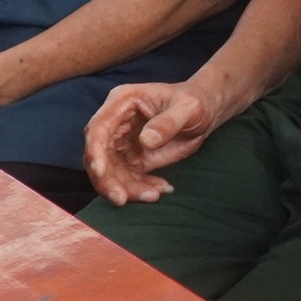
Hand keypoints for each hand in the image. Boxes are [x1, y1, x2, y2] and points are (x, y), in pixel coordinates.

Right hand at [85, 81, 217, 205]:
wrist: (205, 113)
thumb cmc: (195, 101)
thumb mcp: (188, 108)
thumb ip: (168, 122)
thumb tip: (145, 140)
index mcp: (123, 101)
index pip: (98, 127)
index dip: (95, 150)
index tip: (100, 172)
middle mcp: (116, 123)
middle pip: (98, 155)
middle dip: (107, 180)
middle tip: (121, 199)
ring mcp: (122, 143)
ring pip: (110, 172)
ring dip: (126, 189)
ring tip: (152, 195)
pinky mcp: (132, 160)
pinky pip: (127, 179)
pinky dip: (139, 189)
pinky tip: (160, 189)